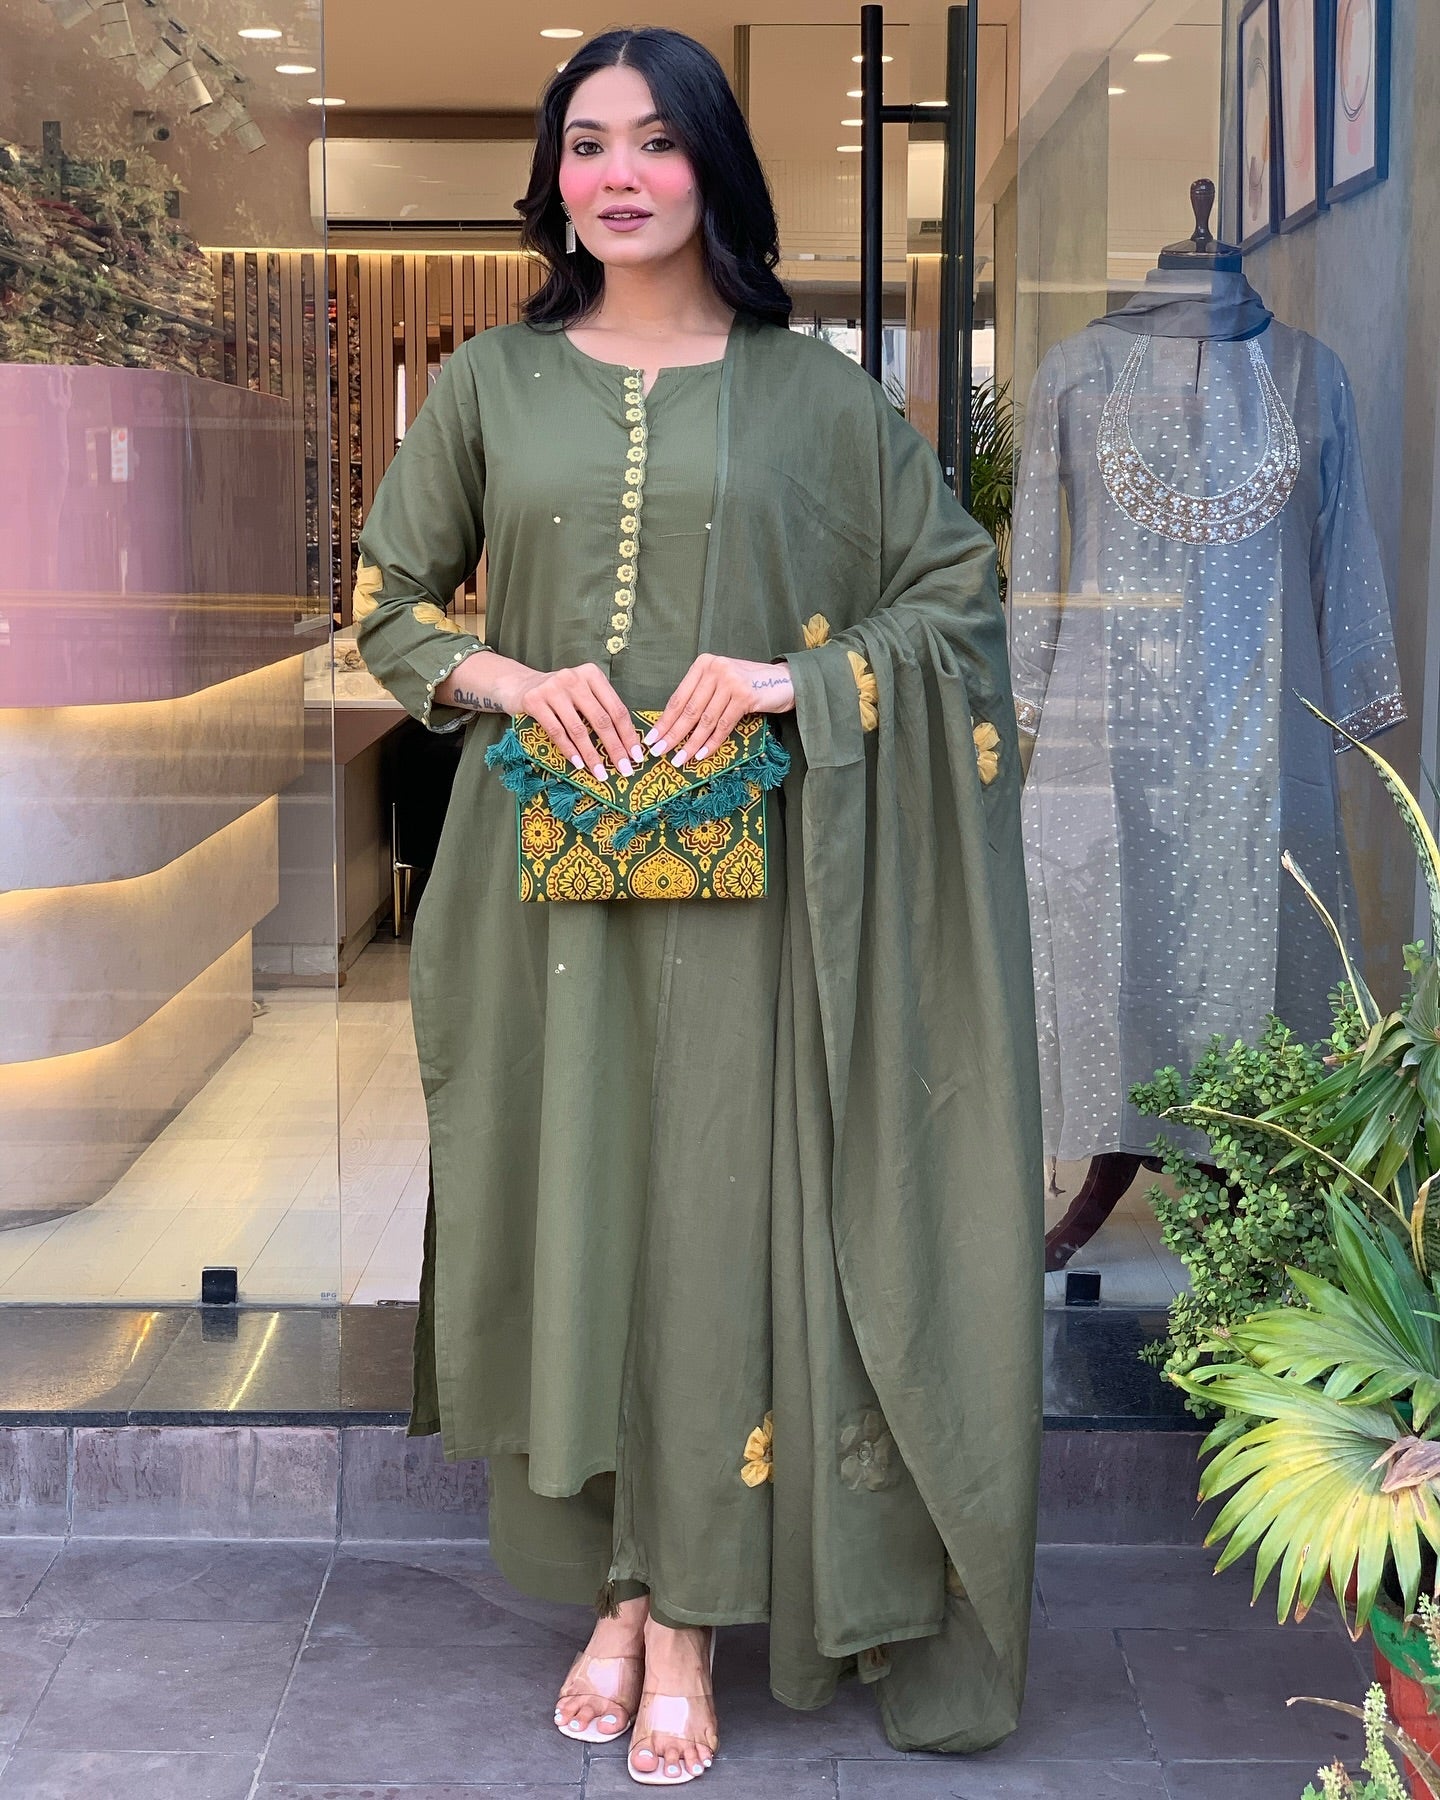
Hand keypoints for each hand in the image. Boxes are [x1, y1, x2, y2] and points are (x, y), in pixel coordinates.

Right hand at [483, 655, 642, 778]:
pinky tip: (578, 765)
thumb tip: (626, 743)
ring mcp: (553, 689)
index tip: (637, 756)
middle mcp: (574, 678)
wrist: (517, 684)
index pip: (616, 708)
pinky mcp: (534, 701)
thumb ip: (600, 708)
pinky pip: (556, 732)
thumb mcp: (581, 693)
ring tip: (601, 774)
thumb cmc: (557, 695)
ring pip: (579, 729)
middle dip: (615, 748)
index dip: (628, 734)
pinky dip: (569, 751)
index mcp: (592, 674)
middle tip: (625, 770)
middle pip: (601, 720)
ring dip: (592, 756)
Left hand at [646, 654, 793, 767]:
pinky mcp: (745, 695)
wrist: (783, 682)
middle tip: (659, 752)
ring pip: (705, 720)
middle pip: (689, 709)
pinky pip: (723, 725)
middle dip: (672, 734)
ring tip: (679, 760)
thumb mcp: (720, 684)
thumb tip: (672, 725)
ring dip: (690, 743)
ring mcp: (731, 681)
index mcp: (703, 664)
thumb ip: (700, 696)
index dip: (664, 720)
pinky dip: (711, 743)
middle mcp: (715, 669)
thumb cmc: (747, 685)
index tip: (651, 738)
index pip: (679, 697)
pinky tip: (700, 755)